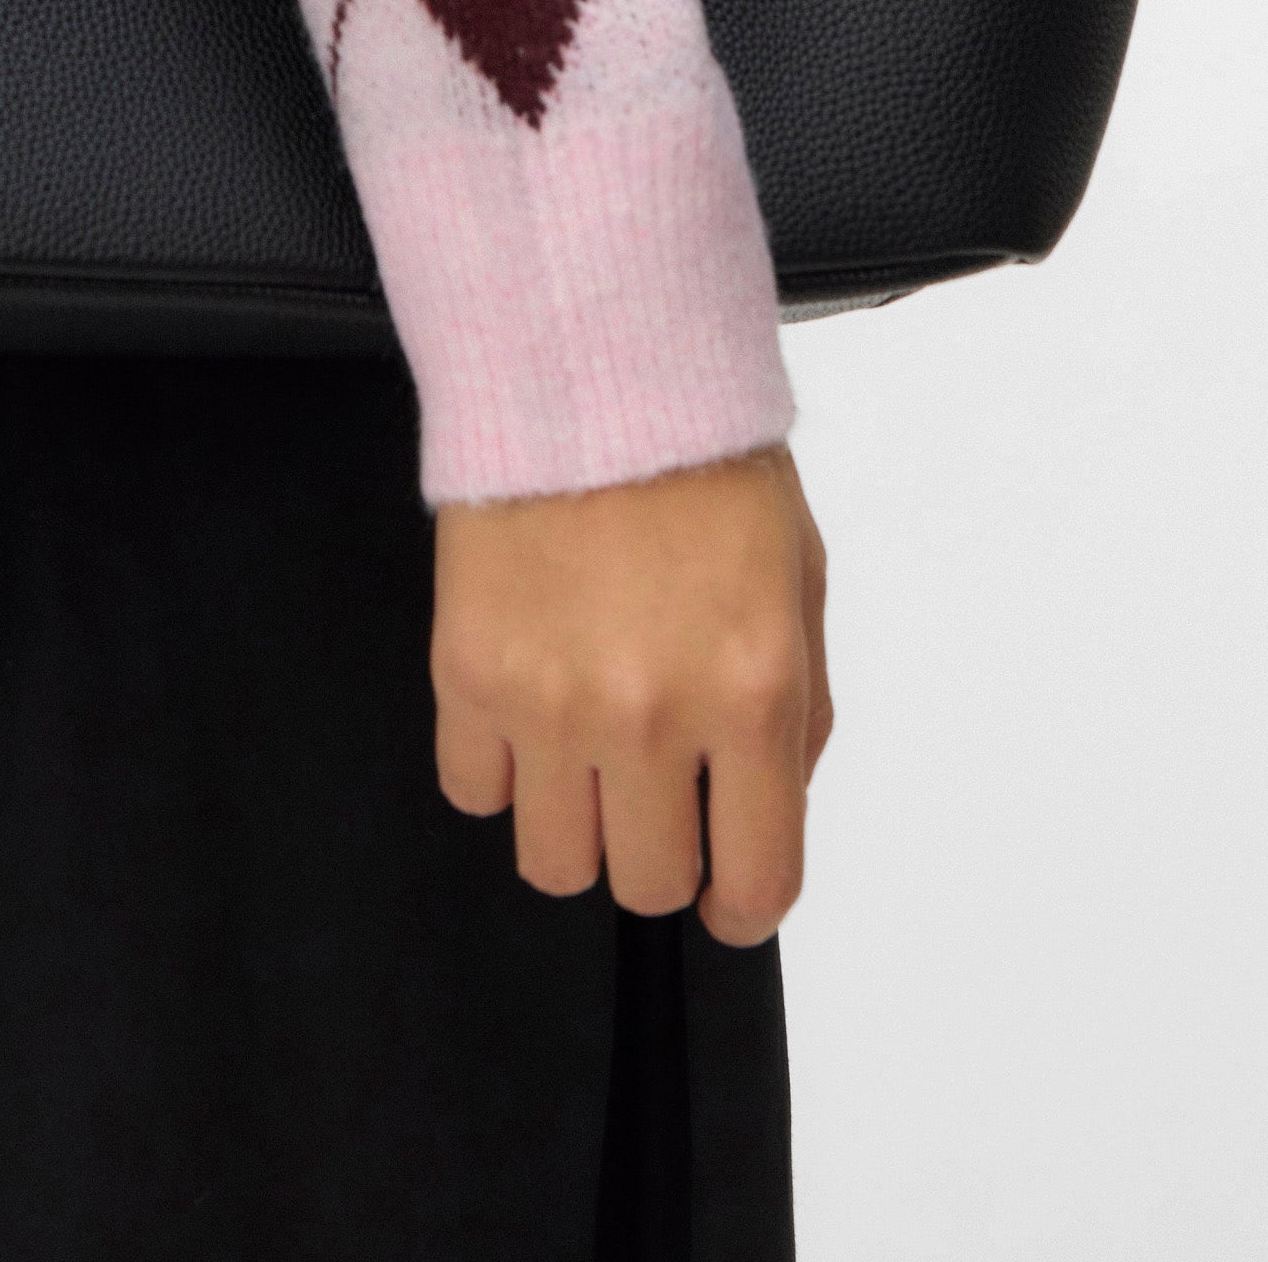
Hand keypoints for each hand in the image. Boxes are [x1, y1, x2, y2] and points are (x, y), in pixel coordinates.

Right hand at [430, 441, 830, 941]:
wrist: (588, 362)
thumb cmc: (702, 459)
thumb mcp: (800, 580)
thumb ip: (799, 712)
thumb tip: (766, 811)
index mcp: (753, 692)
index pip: (757, 883)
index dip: (742, 904)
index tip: (727, 889)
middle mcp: (652, 714)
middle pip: (646, 884)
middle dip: (661, 852)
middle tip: (656, 791)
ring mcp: (551, 701)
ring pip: (554, 863)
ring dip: (577, 823)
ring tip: (585, 753)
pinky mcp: (467, 670)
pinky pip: (473, 791)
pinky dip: (500, 768)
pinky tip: (526, 708)